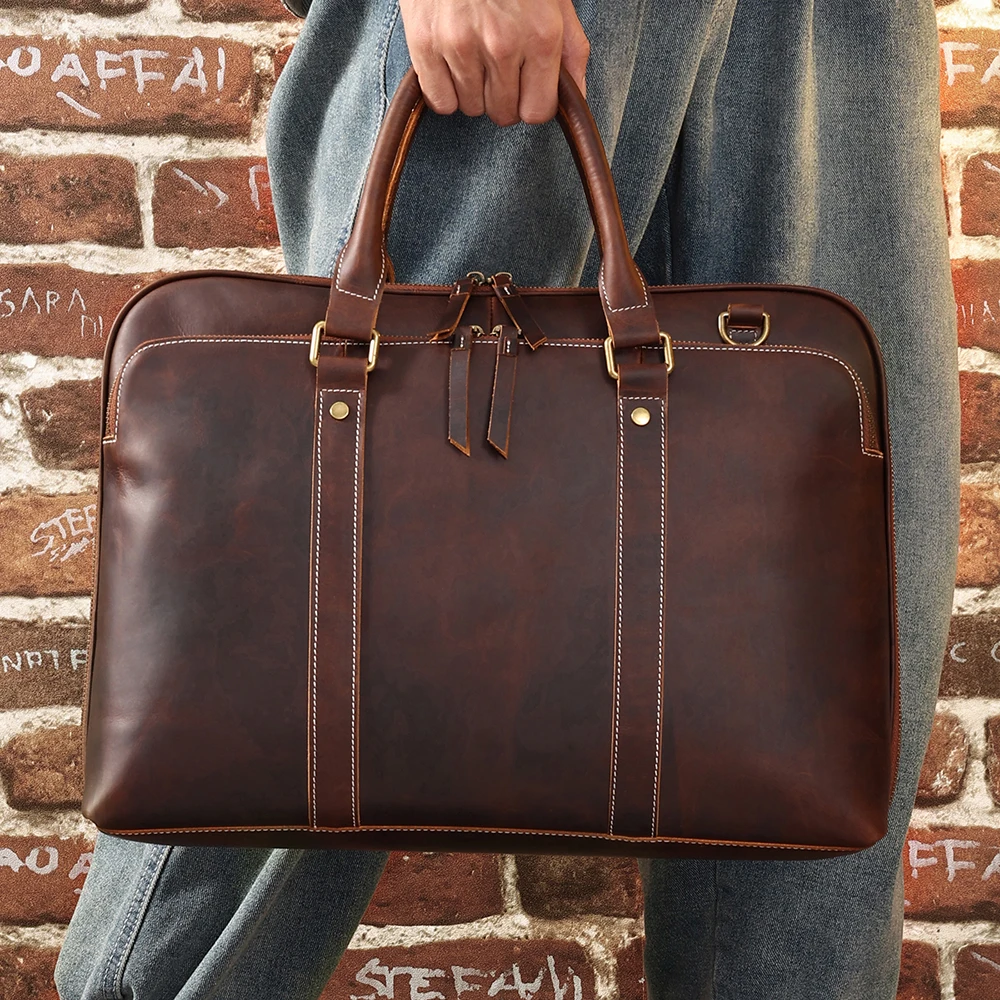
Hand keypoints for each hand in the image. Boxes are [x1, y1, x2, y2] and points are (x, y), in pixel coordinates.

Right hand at [398, 0, 589, 125]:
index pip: (537, 112)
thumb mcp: (555, 1)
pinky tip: (452, 66)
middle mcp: (502, 45)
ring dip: (474, 92)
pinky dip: (446, 92)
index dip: (532, 104)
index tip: (526, 91)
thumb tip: (576, 97)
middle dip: (503, 98)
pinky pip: (441, 102)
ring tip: (474, 56)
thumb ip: (572, 51)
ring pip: (472, 108)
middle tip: (498, 68)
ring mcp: (461, 46)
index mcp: (540, 36)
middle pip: (503, 114)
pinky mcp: (426, 44)